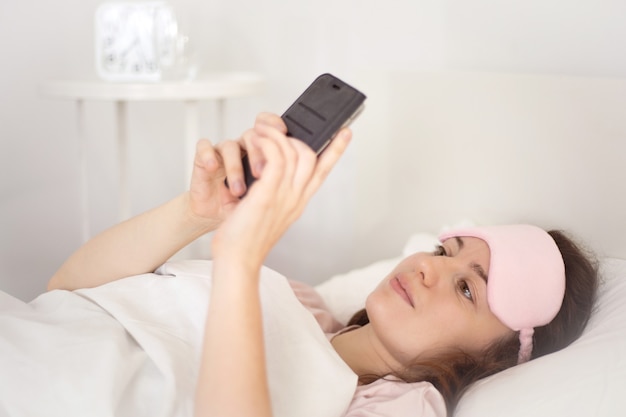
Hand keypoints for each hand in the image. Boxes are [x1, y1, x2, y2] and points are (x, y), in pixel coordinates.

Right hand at [187, 113, 288, 229]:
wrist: (220, 231)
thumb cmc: (247, 215)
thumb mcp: (274, 200)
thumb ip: (291, 177)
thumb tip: (311, 160)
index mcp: (272, 161)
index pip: (280, 133)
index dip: (283, 125)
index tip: (286, 130)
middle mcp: (252, 153)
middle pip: (260, 132)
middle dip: (263, 152)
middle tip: (263, 174)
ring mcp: (230, 156)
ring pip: (235, 142)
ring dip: (237, 167)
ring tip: (240, 190)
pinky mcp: (207, 161)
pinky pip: (205, 147)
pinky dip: (210, 156)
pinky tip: (215, 169)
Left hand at [211, 113, 351, 271]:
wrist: (237, 260)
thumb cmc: (245, 238)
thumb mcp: (267, 212)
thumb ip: (275, 192)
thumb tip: (268, 172)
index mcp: (298, 202)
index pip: (323, 171)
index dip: (336, 149)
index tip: (346, 131)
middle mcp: (295, 198)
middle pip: (312, 156)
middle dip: (298, 134)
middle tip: (276, 125)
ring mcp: (284, 196)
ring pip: (294, 153)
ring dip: (276, 134)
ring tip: (260, 128)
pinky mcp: (267, 194)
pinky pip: (276, 158)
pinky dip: (268, 143)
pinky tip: (257, 139)